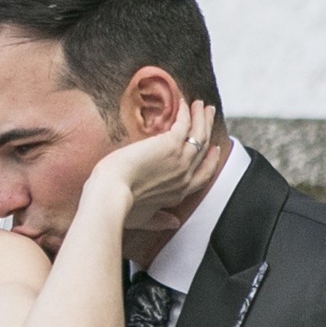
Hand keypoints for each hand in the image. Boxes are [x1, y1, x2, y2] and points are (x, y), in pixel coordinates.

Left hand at [87, 101, 221, 230]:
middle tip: (209, 116)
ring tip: (201, 105)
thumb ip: (160, 220)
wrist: (111, 194)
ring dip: (202, 117)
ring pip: (199, 134)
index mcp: (179, 193)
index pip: (203, 175)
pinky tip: (182, 102)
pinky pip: (184, 124)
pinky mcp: (170, 144)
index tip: (213, 149)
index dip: (210, 160)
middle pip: (204, 150)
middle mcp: (184, 176)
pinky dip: (185, 112)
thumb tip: (174, 223)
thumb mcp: (144, 218)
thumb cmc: (121, 208)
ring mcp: (180, 160)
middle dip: (208, 130)